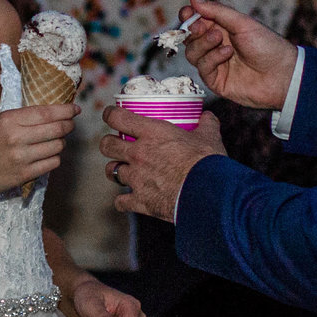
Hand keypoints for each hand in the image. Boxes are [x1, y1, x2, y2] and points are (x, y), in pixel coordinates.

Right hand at [0, 102, 78, 203]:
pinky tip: (48, 155)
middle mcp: (17, 138)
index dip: (65, 110)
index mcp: (8, 121)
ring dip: (61, 143)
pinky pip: (52, 164)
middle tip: (70, 124)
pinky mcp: (24, 175)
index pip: (46, 113)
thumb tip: (48, 114)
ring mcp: (22, 158)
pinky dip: (54, 158)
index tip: (75, 109)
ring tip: (56, 141)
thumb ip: (20, 119)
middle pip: (56, 129)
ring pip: (57, 147)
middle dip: (68, 125)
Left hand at [99, 104, 225, 224]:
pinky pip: (121, 202)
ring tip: (121, 170)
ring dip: (115, 170)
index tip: (110, 115)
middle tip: (115, 144)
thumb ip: (207, 125)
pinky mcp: (140, 201)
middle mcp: (138, 154)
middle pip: (107, 145)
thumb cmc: (207, 163)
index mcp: (152, 133)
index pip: (118, 118)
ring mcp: (137, 178)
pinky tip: (128, 200)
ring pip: (111, 171)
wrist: (208, 194)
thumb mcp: (209, 138)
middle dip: (108, 144)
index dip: (110, 114)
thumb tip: (208, 117)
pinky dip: (123, 201)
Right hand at [179, 0, 296, 110]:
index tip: (187, 13)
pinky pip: (203, 68)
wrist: (282, 74)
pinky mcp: (216, 80)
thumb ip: (217, 11)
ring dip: (203, 43)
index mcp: (222, 28)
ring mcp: (215, 63)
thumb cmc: (267, 46)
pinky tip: (227, 53)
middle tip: (202, 26)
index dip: (189, 16)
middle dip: (193, 30)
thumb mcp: (242, 23)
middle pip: (190, 37)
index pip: (196, 21)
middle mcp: (215, 46)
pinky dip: (212, 58)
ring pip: (192, 53)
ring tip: (219, 39)